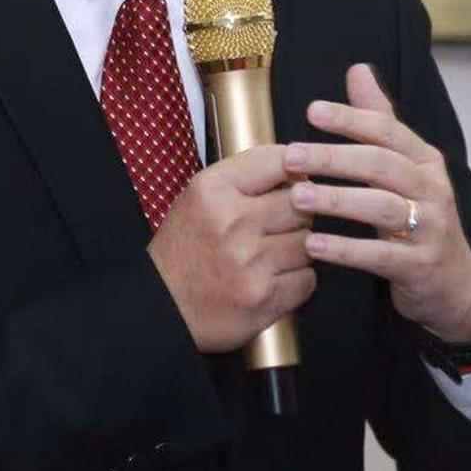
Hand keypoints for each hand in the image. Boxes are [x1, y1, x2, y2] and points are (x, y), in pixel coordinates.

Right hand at [145, 142, 315, 352]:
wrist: (162, 309)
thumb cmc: (184, 253)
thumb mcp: (197, 201)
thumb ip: (242, 181)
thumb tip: (300, 170)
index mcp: (211, 191)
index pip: (277, 161)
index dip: (294, 170)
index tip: (294, 180)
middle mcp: (232, 222)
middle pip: (302, 203)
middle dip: (297, 213)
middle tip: (279, 225)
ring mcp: (251, 261)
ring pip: (308, 242)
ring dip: (297, 250)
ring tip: (271, 256)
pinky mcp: (266, 296)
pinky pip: (307, 278)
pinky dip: (295, 281)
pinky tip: (271, 280)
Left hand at [288, 64, 470, 343]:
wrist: (452, 281)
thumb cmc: (417, 215)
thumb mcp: (403, 166)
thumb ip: (379, 120)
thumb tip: (358, 69)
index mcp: (423, 160)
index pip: (387, 130)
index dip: (350, 118)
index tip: (311, 110)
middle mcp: (432, 188)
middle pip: (381, 165)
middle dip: (334, 158)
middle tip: (290, 156)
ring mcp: (430, 227)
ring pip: (382, 207)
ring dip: (337, 200)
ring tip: (296, 197)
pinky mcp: (421, 264)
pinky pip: (381, 255)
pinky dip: (346, 250)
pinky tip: (313, 245)